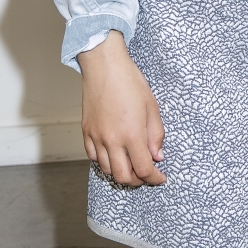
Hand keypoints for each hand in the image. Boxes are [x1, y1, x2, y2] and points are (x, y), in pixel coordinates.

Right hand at [78, 30, 165, 185]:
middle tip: (147, 175)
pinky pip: (93, 158)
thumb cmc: (129, 81)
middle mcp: (112, 140)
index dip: (154, 178)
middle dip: (138, 181)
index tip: (160, 177)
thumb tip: (157, 155)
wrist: (104, 65)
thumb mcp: (151, 106)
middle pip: (124, 176)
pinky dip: (105, 163)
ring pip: (107, 170)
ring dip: (121, 174)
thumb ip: (156, 134)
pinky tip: (114, 156)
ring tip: (131, 166)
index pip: (144, 169)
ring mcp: (96, 137)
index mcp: (131, 134)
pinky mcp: (86, 132)